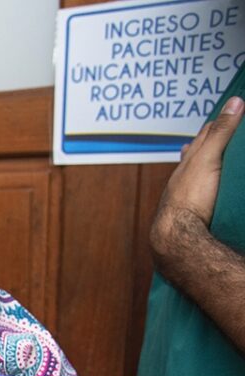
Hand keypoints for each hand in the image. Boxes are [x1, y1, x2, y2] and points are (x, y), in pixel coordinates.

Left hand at [152, 95, 242, 258]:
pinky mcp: (196, 210)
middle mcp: (186, 175)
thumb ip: (221, 132)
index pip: (205, 134)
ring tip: (210, 153)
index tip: (230, 111)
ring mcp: (189, 193)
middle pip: (200, 152)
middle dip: (210, 140)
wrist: (177, 234)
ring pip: (200, 172)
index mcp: (190, 160)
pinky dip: (206, 182)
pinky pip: (203, 191)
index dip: (218, 122)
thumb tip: (237, 102)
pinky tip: (206, 186)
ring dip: (206, 161)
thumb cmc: (190, 196)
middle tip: (218, 128)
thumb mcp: (208, 159)